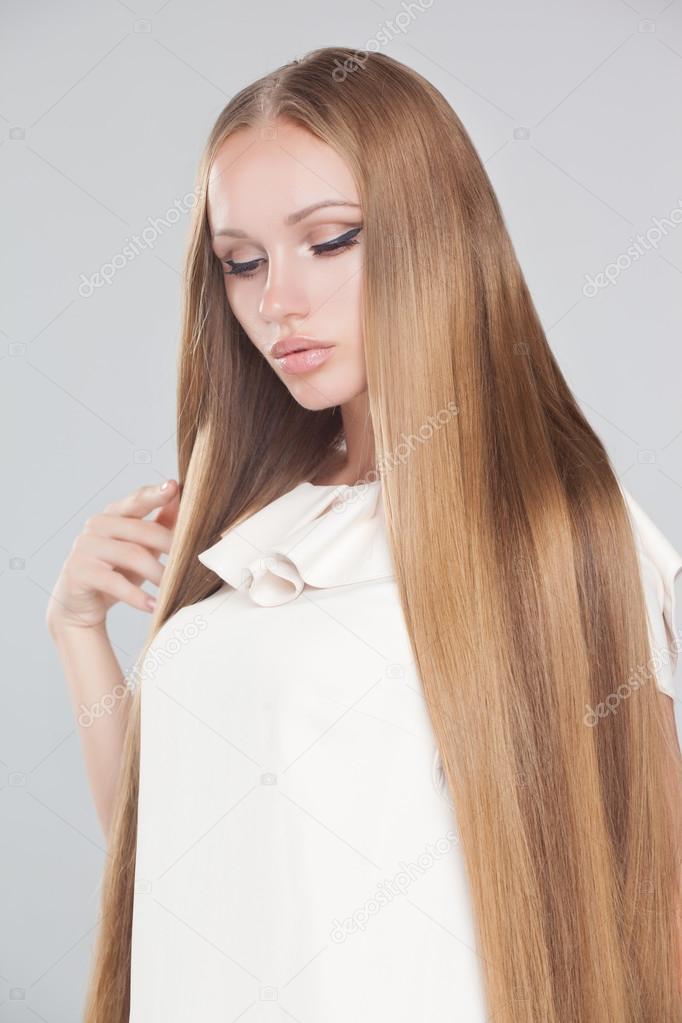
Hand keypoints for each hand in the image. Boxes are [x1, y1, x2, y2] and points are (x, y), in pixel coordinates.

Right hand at [46, 479, 180, 631]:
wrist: (81, 604)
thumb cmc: (116, 570)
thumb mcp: (141, 546)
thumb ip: (160, 522)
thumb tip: (179, 496)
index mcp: (113, 514)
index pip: (137, 500)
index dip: (155, 494)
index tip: (173, 486)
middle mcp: (97, 525)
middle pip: (142, 530)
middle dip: (169, 546)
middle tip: (191, 562)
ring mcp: (85, 546)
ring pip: (132, 555)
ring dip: (158, 574)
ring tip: (175, 589)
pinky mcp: (80, 571)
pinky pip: (115, 583)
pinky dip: (137, 597)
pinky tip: (154, 606)